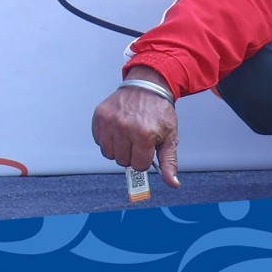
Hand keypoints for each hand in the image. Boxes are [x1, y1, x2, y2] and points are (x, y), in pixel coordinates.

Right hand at [92, 76, 180, 191]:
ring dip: (117, 149)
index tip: (147, 150)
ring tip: (127, 138)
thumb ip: (169, 162)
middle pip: (122, 160)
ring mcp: (109, 121)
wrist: (147, 87)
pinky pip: (98, 140)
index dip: (144, 160)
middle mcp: (124, 128)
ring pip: (108, 153)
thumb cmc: (160, 112)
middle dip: (131, 155)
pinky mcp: (99, 116)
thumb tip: (173, 183)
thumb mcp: (170, 138)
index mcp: (144, 135)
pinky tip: (117, 130)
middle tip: (138, 143)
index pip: (138, 165)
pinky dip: (107, 139)